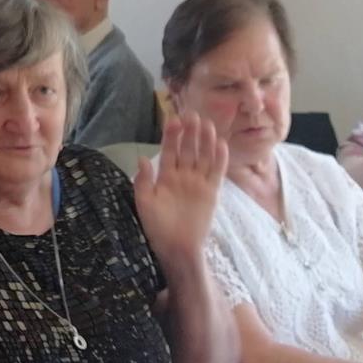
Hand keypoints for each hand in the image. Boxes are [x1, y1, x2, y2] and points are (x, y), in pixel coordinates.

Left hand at [134, 114, 226, 268]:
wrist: (177, 248)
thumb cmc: (157, 228)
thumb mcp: (144, 204)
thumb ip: (143, 181)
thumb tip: (141, 158)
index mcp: (165, 176)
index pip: (169, 150)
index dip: (171, 135)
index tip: (173, 118)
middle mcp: (183, 176)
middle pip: (187, 149)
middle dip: (189, 132)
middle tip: (192, 114)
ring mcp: (198, 183)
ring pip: (203, 156)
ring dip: (205, 140)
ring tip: (207, 123)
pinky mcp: (211, 192)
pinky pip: (216, 172)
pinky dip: (219, 158)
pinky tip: (221, 144)